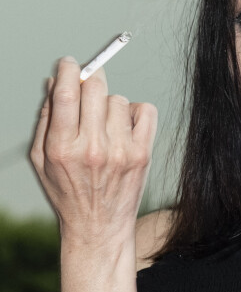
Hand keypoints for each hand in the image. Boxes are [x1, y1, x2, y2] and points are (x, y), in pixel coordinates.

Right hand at [30, 57, 157, 245]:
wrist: (99, 228)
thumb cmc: (68, 193)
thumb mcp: (42, 160)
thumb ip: (45, 119)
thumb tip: (52, 82)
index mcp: (62, 148)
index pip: (65, 95)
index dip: (68, 70)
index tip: (69, 63)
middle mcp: (92, 148)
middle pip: (96, 89)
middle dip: (90, 79)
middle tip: (88, 82)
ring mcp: (121, 151)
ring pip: (119, 99)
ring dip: (110, 105)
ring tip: (104, 125)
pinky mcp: (143, 153)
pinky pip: (146, 110)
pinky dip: (136, 112)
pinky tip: (125, 127)